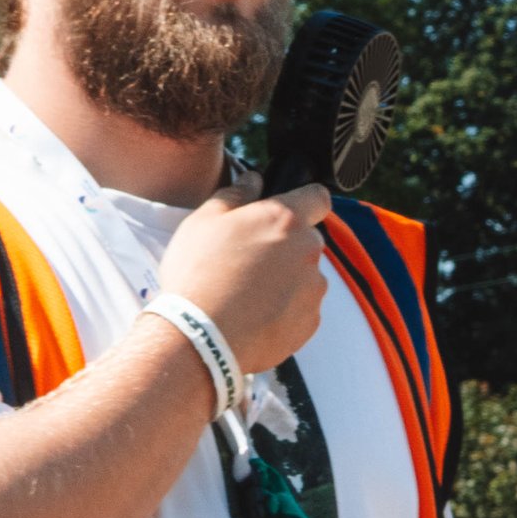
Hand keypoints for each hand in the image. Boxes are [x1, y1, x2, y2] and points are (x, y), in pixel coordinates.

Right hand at [155, 184, 331, 374]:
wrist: (201, 337)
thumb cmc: (198, 274)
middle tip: (247, 259)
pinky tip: (253, 314)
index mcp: (284, 219)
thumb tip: (254, 180)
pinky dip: (284, 309)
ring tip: (246, 292)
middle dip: (285, 245)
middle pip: (306, 239)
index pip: (318, 196)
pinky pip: (302, 308)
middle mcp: (308, 251)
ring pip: (305, 275)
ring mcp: (313, 290)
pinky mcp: (310, 323)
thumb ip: (236, 194)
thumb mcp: (204, 221)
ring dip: (285, 279)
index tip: (288, 208)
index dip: (304, 199)